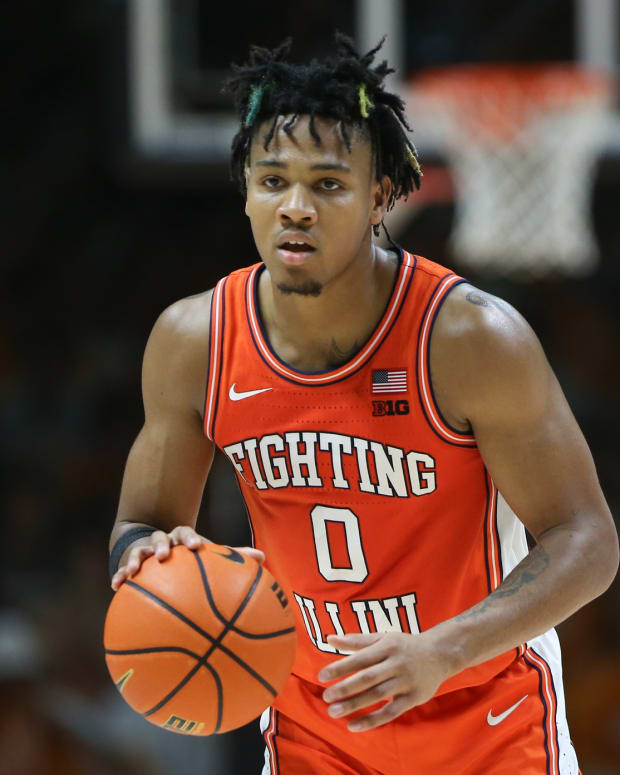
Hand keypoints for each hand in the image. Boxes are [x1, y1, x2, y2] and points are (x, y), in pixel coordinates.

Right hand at [111, 526, 264, 590]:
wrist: (160, 549)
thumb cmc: (191, 558)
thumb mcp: (209, 556)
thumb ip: (233, 557)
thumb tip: (263, 557)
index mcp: (183, 539)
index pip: (186, 532)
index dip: (190, 538)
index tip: (196, 546)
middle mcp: (163, 542)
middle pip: (160, 538)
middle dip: (162, 545)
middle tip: (164, 556)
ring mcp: (145, 552)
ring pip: (138, 551)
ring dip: (135, 559)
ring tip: (132, 571)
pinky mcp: (130, 563)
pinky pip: (122, 569)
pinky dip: (119, 576)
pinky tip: (115, 587)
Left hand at [317, 631, 451, 731]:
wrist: (440, 654)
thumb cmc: (404, 645)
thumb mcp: (383, 638)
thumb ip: (356, 641)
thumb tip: (329, 638)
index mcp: (387, 646)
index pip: (360, 658)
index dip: (340, 667)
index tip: (322, 676)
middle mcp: (396, 663)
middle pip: (368, 678)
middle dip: (345, 688)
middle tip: (326, 697)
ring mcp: (406, 682)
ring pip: (377, 696)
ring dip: (354, 705)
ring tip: (334, 712)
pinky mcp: (413, 698)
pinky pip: (391, 712)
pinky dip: (372, 720)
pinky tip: (354, 726)